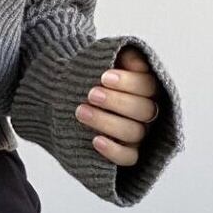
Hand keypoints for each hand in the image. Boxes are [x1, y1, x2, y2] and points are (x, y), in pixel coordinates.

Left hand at [74, 45, 159, 165]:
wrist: (65, 97)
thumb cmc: (90, 76)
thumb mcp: (105, 58)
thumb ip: (124, 55)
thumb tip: (136, 62)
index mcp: (146, 89)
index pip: (148, 86)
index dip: (128, 82)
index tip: (103, 76)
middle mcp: (147, 113)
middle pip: (143, 110)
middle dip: (116, 101)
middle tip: (90, 94)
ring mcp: (139, 135)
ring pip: (134, 133)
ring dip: (107, 122)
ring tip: (81, 111)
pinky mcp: (127, 153)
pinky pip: (128, 158)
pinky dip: (114, 151)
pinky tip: (95, 140)